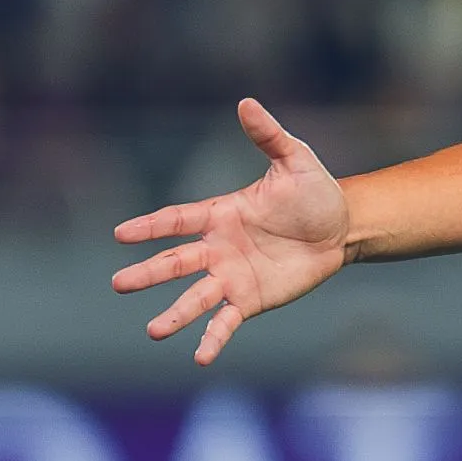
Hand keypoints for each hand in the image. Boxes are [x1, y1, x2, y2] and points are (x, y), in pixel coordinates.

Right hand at [111, 98, 350, 364]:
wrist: (343, 227)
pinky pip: (226, 322)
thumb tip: (246, 102)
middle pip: (176, 262)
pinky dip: (212, 339)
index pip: (178, 220)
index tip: (120, 234)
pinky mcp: (251, 299)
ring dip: (175, 314)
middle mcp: (218, 248)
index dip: (150, 226)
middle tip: (118, 284)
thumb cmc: (314, 192)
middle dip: (149, 274)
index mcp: (221, 214)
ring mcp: (232, 276)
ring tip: (153, 331)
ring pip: (195, 297)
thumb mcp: (294, 160)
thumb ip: (268, 136)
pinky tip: (200, 357)